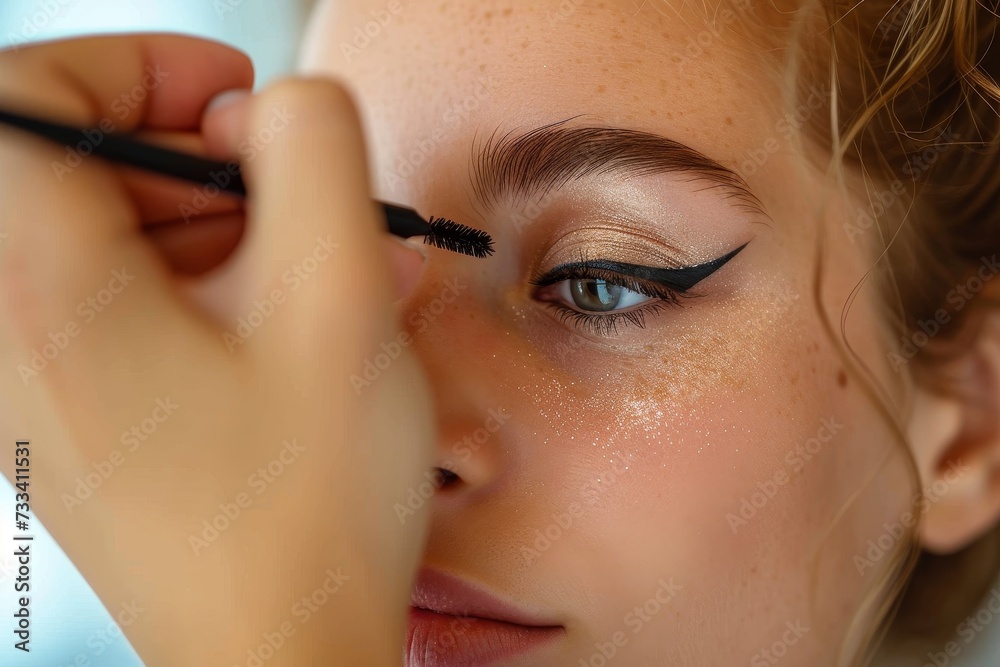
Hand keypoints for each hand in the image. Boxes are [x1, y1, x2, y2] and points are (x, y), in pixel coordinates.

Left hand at [0, 34, 433, 665]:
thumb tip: (281, 107)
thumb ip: (316, 156)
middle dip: (185, 151)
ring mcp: (29, 388)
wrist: (280, 655)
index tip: (226, 96)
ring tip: (303, 266)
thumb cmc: (308, 514)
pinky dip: (190, 280)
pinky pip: (111, 303)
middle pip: (65, 170)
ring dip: (200, 220)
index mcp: (44, 297)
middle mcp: (7, 340)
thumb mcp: (341, 304)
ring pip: (96, 237)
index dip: (130, 69)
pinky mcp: (66, 420)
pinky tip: (272, 318)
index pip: (22, 103)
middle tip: (285, 186)